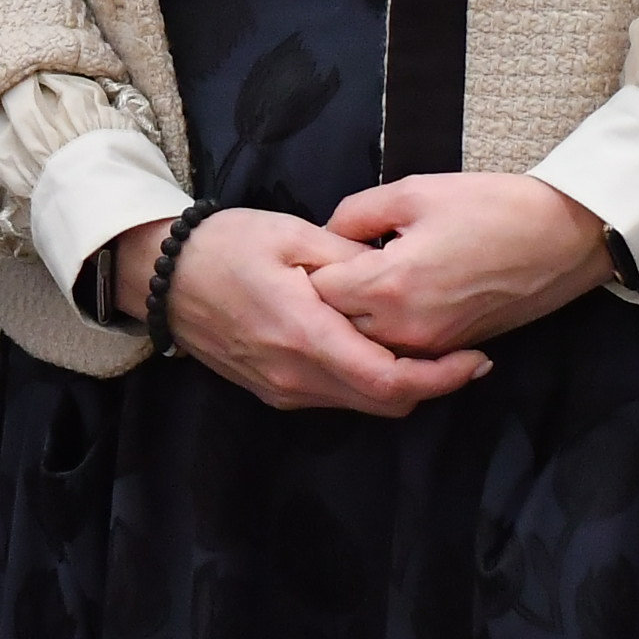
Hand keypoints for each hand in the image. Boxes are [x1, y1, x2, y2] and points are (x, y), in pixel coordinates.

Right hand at [114, 206, 489, 416]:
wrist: (161, 276)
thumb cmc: (226, 245)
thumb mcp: (293, 234)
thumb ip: (351, 261)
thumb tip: (399, 277)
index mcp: (303, 334)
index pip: (388, 378)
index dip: (441, 377)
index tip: (476, 359)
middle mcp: (294, 376)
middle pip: (384, 402)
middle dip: (431, 384)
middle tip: (465, 353)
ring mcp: (282, 390)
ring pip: (362, 404)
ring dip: (400, 383)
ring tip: (426, 347)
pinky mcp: (274, 392)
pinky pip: (336, 397)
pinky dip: (367, 381)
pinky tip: (376, 348)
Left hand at [304, 173, 614, 356]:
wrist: (565, 238)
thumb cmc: (492, 206)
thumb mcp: (414, 191)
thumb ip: (356, 215)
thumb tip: (326, 237)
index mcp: (391, 284)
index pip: (318, 292)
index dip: (307, 268)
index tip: (306, 250)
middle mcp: (407, 327)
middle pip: (337, 324)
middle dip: (325, 297)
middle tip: (325, 264)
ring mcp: (432, 345)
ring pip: (367, 341)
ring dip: (354, 316)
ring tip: (356, 277)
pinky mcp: (453, 349)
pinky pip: (400, 347)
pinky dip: (386, 327)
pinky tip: (388, 295)